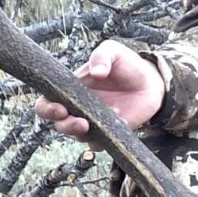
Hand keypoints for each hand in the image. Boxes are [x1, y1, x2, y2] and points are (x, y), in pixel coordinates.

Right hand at [35, 40, 163, 143]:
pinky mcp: (109, 132)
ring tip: (96, 124)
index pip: (46, 103)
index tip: (59, 108)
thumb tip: (97, 72)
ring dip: (83, 134)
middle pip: (59, 125)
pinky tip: (114, 128)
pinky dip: (103, 140)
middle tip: (81, 122)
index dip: (46, 109)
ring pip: (77, 137)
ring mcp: (93, 122)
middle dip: (66, 126)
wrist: (151, 82)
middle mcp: (77, 108)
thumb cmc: (126, 65)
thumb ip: (102, 56)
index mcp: (70, 90)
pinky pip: (99, 144)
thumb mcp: (113, 52)